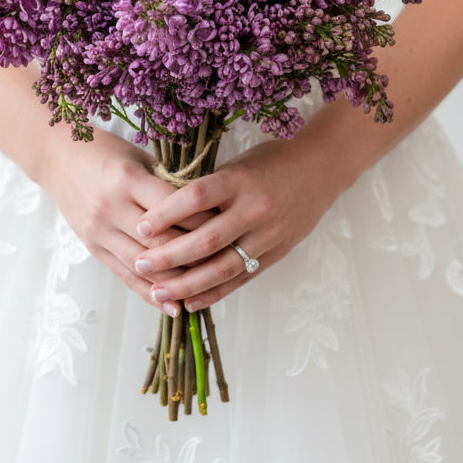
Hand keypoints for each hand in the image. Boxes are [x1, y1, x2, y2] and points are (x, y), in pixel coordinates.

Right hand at [35, 128, 212, 313]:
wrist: (56, 157)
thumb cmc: (105, 151)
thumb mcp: (138, 157)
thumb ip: (167, 183)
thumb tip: (206, 207)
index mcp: (127, 179)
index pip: (173, 208)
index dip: (203, 220)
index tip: (228, 227)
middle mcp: (111, 208)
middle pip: (162, 242)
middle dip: (196, 255)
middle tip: (225, 261)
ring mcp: (99, 231)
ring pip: (145, 265)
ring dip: (177, 280)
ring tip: (207, 289)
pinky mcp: (92, 247)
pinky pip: (125, 276)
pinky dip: (150, 293)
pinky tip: (173, 305)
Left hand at [129, 136, 350, 312]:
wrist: (322, 168)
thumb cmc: (273, 160)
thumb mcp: (238, 163)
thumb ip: (209, 187)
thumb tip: (164, 208)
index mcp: (240, 180)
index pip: (196, 198)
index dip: (166, 214)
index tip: (140, 227)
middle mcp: (255, 209)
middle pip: (206, 240)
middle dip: (169, 256)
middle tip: (140, 265)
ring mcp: (268, 235)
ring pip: (223, 267)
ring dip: (188, 284)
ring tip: (158, 292)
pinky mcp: (277, 253)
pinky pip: (241, 278)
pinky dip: (215, 293)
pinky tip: (190, 302)